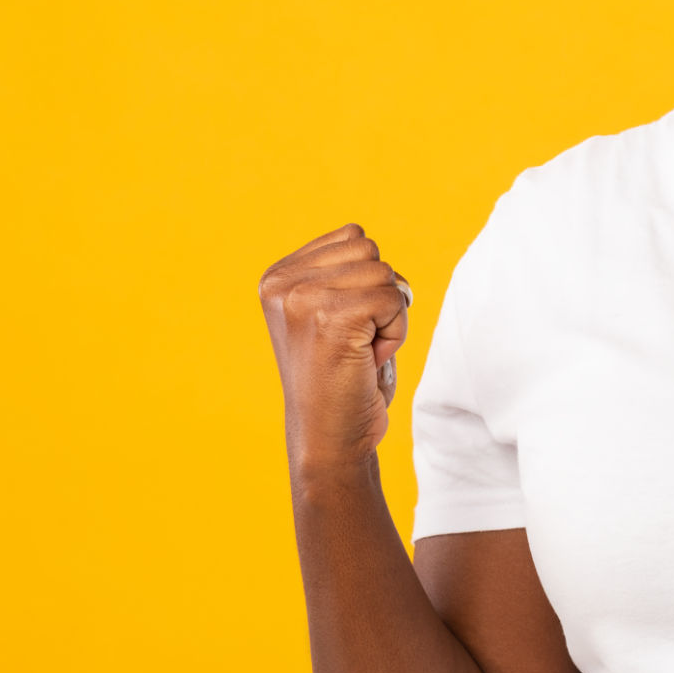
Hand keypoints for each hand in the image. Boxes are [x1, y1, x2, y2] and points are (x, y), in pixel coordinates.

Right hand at [258, 223, 413, 472]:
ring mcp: (302, 298)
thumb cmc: (343, 377)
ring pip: (385, 274)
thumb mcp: (330, 311)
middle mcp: (282, 282)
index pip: (353, 237)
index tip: (344, 326)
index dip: (367, 282)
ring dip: (389, 315)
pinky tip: (367, 360)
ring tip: (359, 350)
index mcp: (277, 275)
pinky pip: (395, 299)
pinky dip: (396, 332)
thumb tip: (360, 236)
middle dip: (380, 297)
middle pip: (371, 251)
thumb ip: (338, 271)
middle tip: (355, 342)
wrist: (330, 437)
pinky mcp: (331, 317)